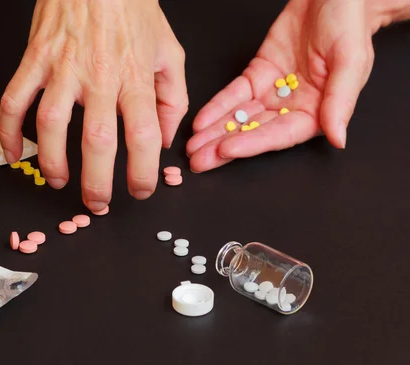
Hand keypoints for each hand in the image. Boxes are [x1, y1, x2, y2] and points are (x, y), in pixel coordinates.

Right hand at [0, 0, 187, 210]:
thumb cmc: (133, 10)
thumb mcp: (169, 51)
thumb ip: (173, 99)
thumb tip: (162, 139)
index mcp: (135, 76)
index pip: (142, 135)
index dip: (143, 172)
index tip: (140, 190)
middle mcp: (99, 77)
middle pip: (97, 141)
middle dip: (96, 184)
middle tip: (96, 204)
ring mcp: (62, 68)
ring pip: (50, 126)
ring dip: (52, 162)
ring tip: (57, 182)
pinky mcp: (35, 60)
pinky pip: (14, 100)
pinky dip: (8, 131)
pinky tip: (13, 155)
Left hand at [187, 0, 382, 172]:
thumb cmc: (350, 24)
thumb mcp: (351, 60)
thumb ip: (341, 101)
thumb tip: (337, 138)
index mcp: (318, 111)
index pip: (280, 134)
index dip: (253, 143)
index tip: (227, 149)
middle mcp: (293, 106)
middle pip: (255, 132)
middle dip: (224, 146)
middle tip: (198, 161)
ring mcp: (273, 91)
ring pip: (241, 117)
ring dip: (216, 132)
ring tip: (192, 147)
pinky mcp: (258, 74)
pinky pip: (234, 94)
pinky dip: (217, 107)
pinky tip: (200, 121)